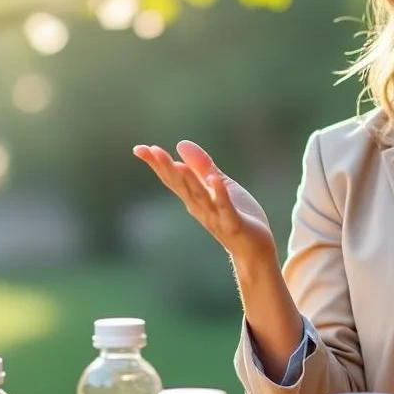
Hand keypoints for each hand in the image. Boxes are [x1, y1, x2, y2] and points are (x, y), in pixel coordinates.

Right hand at [133, 141, 276, 260]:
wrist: (254, 249)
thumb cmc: (234, 215)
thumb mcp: (218, 184)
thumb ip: (201, 166)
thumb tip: (180, 144)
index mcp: (194, 198)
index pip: (172, 179)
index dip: (156, 164)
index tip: (139, 149)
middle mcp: (200, 208)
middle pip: (181, 186)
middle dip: (166, 168)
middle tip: (152, 151)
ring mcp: (216, 216)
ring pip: (200, 196)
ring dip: (189, 180)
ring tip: (178, 164)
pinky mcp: (234, 224)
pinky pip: (226, 208)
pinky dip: (220, 195)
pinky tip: (214, 180)